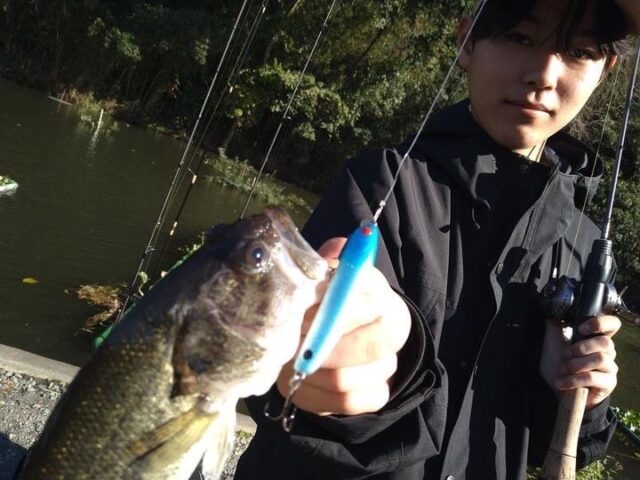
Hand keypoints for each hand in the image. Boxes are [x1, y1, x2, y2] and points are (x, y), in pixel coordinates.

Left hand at [276, 237, 410, 415]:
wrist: (337, 337)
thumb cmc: (322, 301)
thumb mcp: (323, 277)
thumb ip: (325, 264)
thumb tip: (335, 248)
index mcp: (379, 293)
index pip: (367, 302)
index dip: (330, 312)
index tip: (300, 315)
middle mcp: (391, 329)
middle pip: (366, 347)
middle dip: (319, 349)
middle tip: (289, 345)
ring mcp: (387, 365)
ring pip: (347, 380)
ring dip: (309, 375)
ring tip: (286, 364)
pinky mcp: (376, 394)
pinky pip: (347, 403)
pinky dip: (315, 396)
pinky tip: (300, 383)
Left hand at [539, 315, 620, 409]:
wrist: (557, 391)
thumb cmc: (558, 365)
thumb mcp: (553, 343)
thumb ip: (555, 327)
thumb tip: (553, 312)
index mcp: (596, 339)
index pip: (612, 324)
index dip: (601, 323)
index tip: (581, 329)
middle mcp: (607, 352)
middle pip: (605, 342)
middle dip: (581, 347)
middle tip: (566, 354)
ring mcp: (609, 368)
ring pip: (600, 359)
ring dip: (576, 364)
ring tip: (563, 370)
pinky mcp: (608, 384)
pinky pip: (593, 378)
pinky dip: (574, 379)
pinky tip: (562, 382)